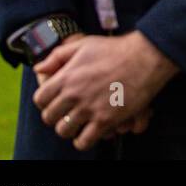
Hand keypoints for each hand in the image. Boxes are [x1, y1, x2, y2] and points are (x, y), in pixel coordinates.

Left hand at [34, 45, 151, 138]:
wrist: (146, 56)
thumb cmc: (116, 49)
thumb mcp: (84, 44)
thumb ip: (58, 55)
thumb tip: (39, 67)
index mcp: (66, 77)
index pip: (40, 99)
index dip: (46, 101)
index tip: (55, 100)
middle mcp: (74, 95)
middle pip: (49, 117)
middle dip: (56, 116)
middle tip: (67, 112)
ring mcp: (89, 109)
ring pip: (64, 131)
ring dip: (69, 128)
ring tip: (78, 123)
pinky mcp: (105, 120)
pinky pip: (84, 141)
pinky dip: (83, 140)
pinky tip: (89, 133)